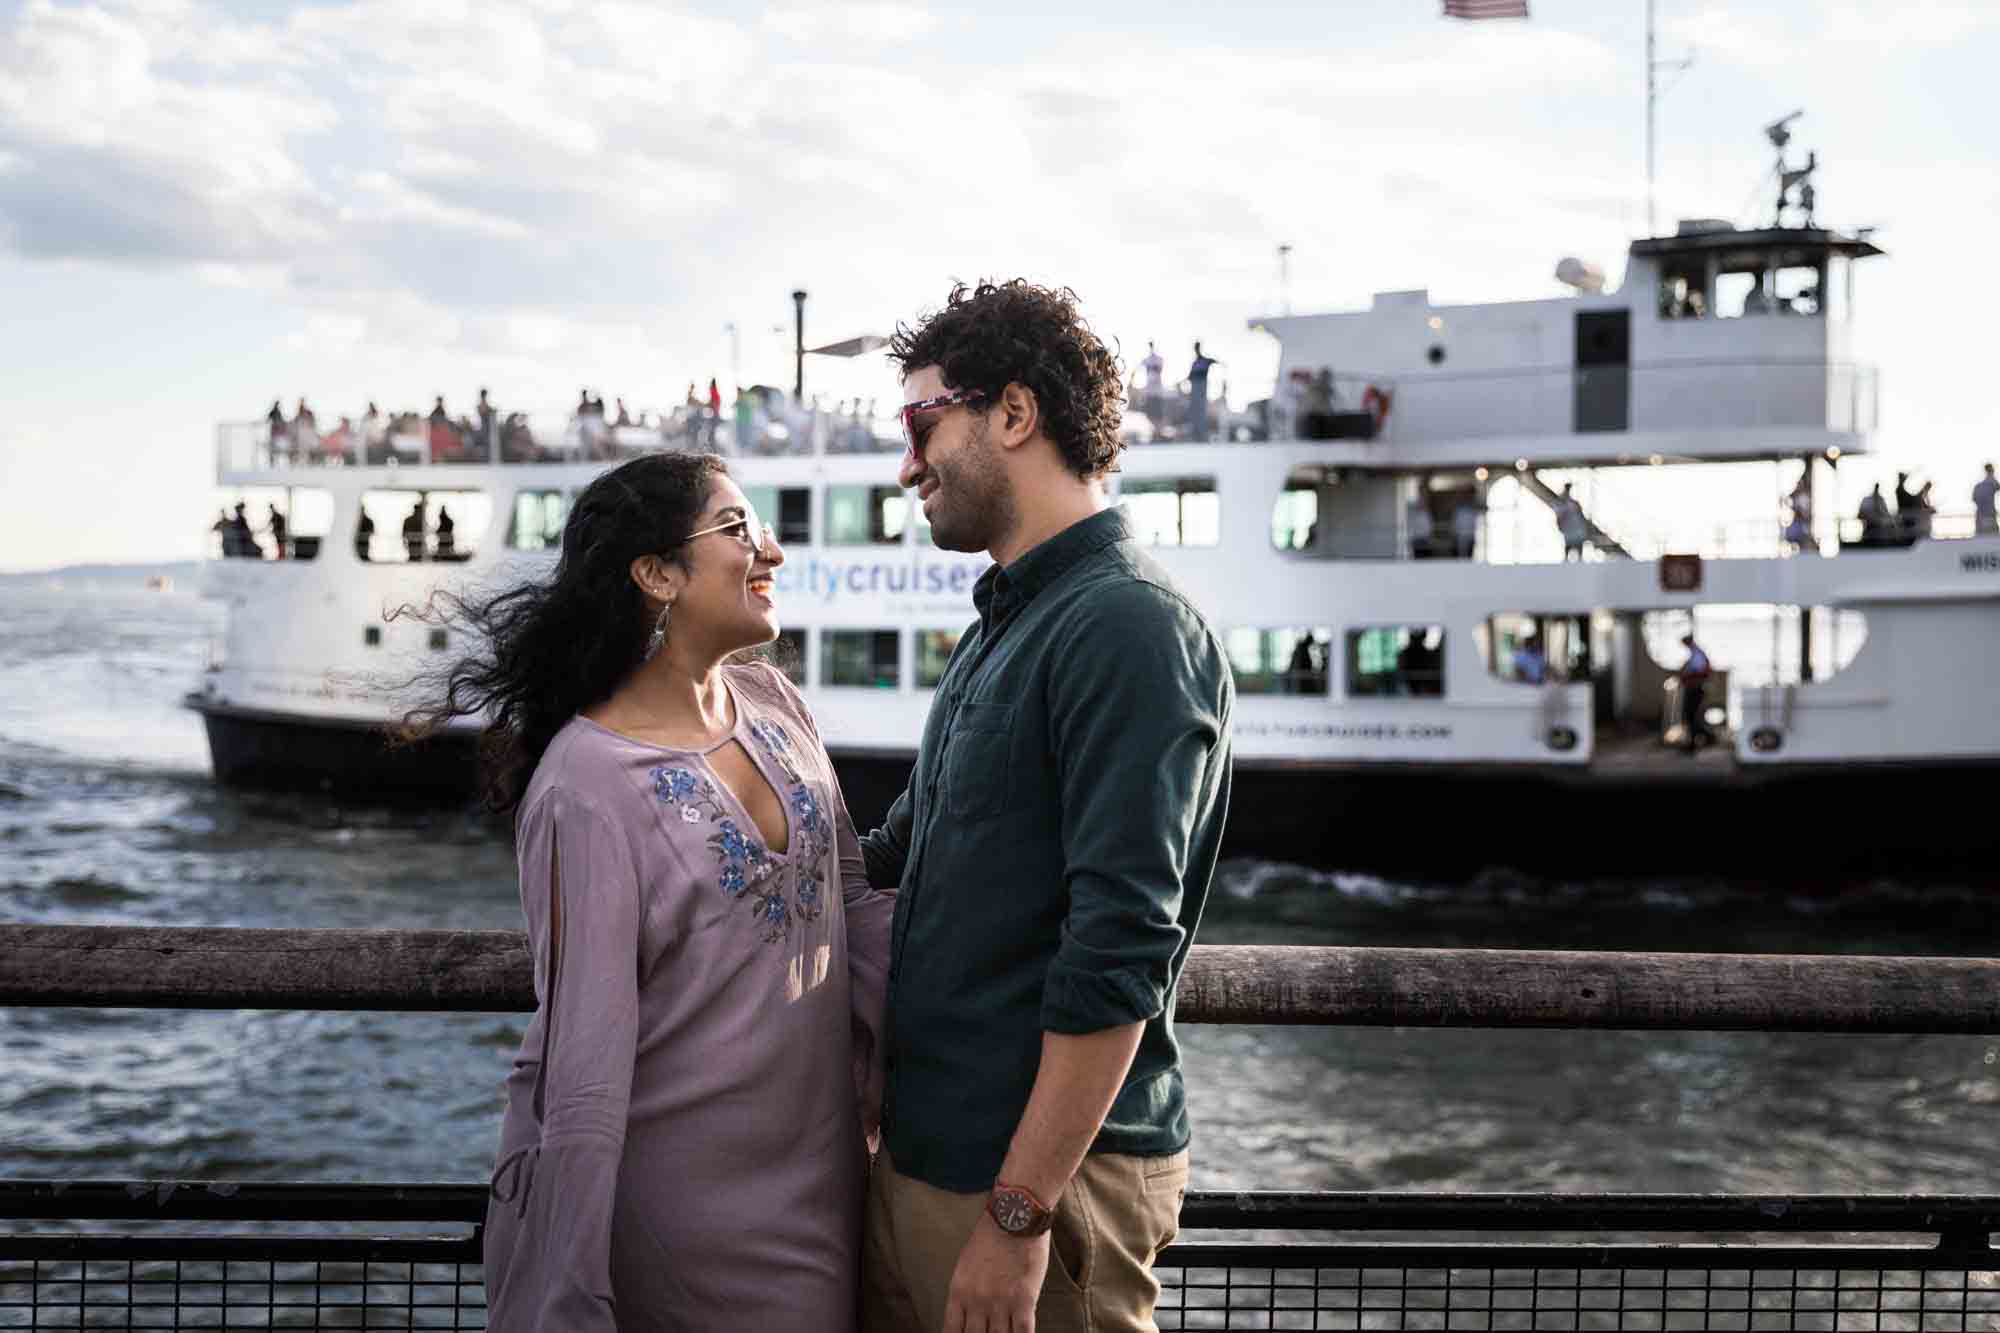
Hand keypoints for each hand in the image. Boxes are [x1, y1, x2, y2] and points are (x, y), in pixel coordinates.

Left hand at [943, 1212, 1047, 1332]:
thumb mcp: (966, 1263)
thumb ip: (965, 1290)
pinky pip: (1023, 1332)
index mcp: (959, 1291)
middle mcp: (977, 1301)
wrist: (1015, 1214)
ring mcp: (1001, 1302)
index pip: (952, 1331)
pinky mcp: (1024, 1299)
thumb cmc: (990, 1235)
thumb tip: (966, 1314)